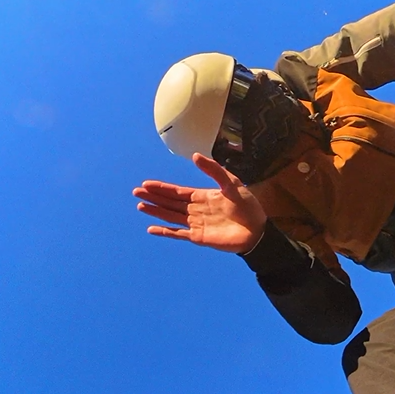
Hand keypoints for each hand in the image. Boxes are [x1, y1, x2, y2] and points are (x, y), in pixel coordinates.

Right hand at [133, 153, 266, 253]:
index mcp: (203, 196)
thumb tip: (195, 156)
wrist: (258, 230)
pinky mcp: (199, 237)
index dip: (162, 188)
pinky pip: (178, 234)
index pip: (177, 191)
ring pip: (171, 216)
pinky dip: (165, 231)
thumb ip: (214, 170)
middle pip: (170, 203)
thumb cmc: (248, 206)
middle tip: (136, 192)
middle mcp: (196, 210)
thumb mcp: (232, 183)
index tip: (147, 184)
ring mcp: (196, 224)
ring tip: (140, 206)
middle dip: (154, 197)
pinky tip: (152, 229)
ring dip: (156, 211)